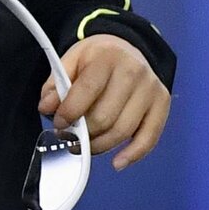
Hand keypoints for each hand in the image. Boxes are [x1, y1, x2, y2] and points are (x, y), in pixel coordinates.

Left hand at [38, 34, 170, 170]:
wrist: (127, 47)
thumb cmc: (97, 58)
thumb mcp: (72, 60)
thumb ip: (56, 84)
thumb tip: (47, 107)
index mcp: (107, 56)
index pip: (87, 90)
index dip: (68, 113)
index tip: (59, 123)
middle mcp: (133, 70)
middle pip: (104, 117)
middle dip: (82, 134)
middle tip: (71, 136)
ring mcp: (150, 88)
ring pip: (122, 131)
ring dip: (99, 146)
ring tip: (86, 144)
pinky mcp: (161, 103)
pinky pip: (149, 137)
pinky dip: (132, 155)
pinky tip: (117, 162)